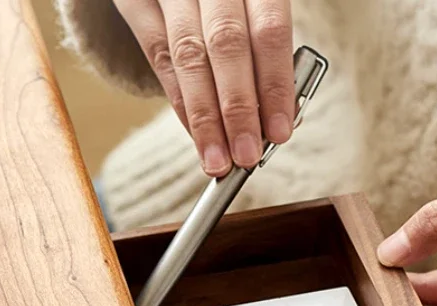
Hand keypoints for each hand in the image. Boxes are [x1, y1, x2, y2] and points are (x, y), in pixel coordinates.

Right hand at [114, 0, 293, 175]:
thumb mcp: (257, 10)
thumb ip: (266, 54)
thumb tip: (277, 121)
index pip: (270, 32)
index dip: (274, 86)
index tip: (279, 133)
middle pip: (227, 45)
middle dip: (238, 109)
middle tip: (246, 156)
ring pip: (188, 55)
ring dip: (205, 118)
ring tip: (217, 160)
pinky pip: (157, 55)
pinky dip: (180, 102)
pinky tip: (195, 134)